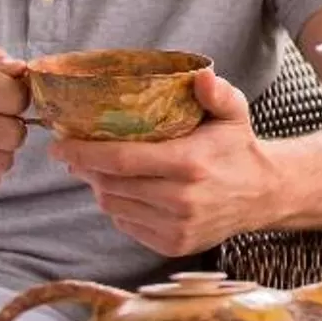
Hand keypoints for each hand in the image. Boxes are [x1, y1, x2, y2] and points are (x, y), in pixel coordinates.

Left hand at [51, 69, 276, 258]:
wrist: (262, 195)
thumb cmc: (238, 147)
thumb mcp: (234, 112)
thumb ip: (216, 93)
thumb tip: (201, 75)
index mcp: (190, 164)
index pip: (121, 160)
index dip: (84, 152)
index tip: (59, 144)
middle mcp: (182, 200)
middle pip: (111, 185)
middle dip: (85, 168)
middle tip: (73, 153)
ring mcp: (177, 227)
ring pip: (114, 206)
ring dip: (100, 187)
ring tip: (98, 169)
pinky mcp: (173, 245)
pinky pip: (128, 225)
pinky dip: (119, 207)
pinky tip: (126, 191)